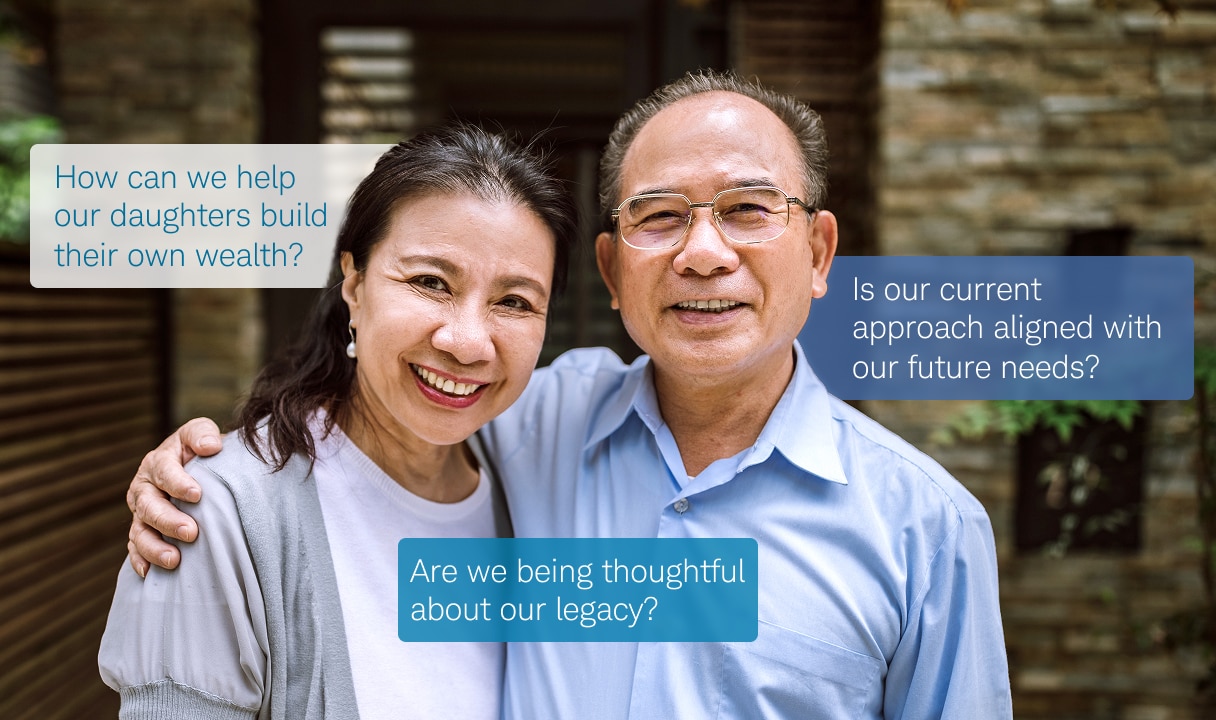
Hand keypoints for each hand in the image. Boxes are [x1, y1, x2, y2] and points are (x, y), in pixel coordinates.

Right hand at [127, 417, 222, 577]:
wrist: (195, 467)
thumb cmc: (200, 451)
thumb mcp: (200, 433)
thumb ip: (202, 435)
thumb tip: (210, 446)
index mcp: (158, 462)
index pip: (165, 471)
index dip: (178, 483)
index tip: (197, 494)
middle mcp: (145, 488)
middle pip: (149, 506)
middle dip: (168, 520)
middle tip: (191, 532)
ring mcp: (141, 512)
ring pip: (140, 531)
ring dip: (154, 547)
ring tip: (174, 560)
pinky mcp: (142, 531)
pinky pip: (135, 549)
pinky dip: (140, 560)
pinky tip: (150, 573)